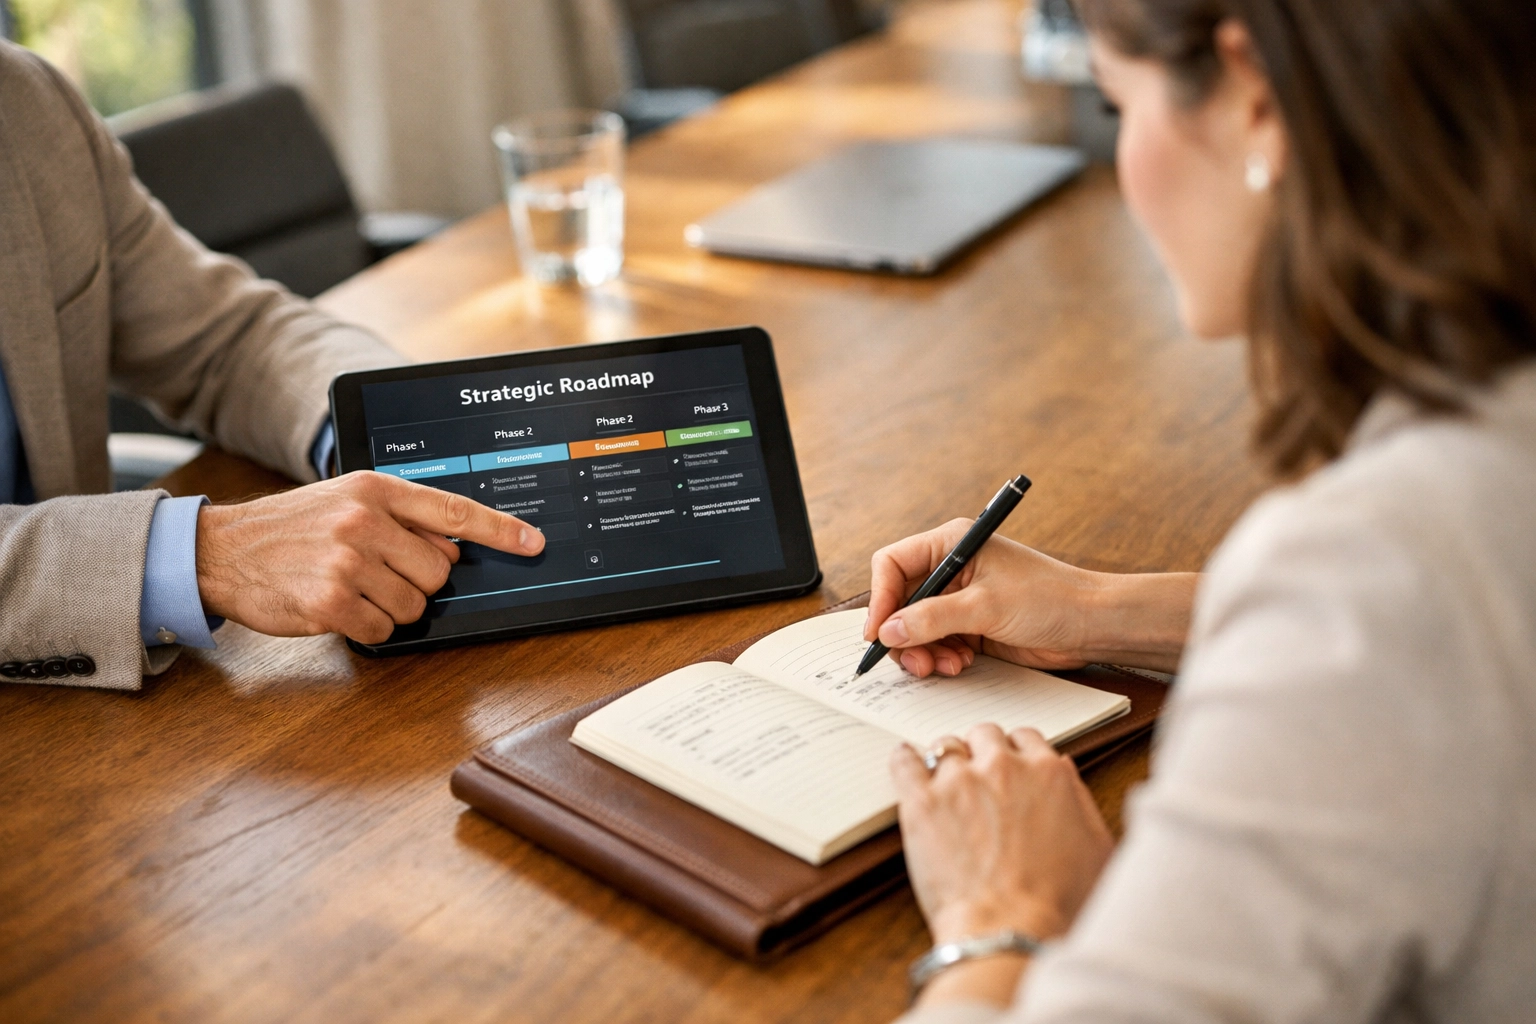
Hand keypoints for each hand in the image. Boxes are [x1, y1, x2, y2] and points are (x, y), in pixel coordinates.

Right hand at [196, 472, 544, 643]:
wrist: (221, 549)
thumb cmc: (290, 527)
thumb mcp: (346, 500)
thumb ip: (401, 517)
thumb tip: (453, 548)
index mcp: (375, 490)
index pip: (453, 511)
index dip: (500, 530)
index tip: (533, 543)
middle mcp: (364, 521)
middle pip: (439, 572)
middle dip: (418, 582)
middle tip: (376, 572)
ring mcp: (347, 562)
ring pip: (415, 606)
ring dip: (390, 607)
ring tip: (351, 586)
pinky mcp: (331, 602)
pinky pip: (382, 629)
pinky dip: (366, 627)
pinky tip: (336, 606)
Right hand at [865, 520, 1196, 675]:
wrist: (1092, 624)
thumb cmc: (1050, 599)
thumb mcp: (985, 607)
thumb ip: (933, 618)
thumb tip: (888, 631)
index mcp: (952, 544)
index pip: (893, 565)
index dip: (881, 599)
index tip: (880, 633)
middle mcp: (952, 568)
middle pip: (900, 601)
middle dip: (903, 633)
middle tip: (916, 661)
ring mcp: (960, 598)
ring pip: (916, 627)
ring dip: (923, 650)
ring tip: (946, 666)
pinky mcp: (971, 625)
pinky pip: (937, 642)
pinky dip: (941, 657)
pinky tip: (960, 665)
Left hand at [892, 724, 1112, 946]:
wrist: (1012, 932)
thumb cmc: (1060, 904)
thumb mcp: (1097, 848)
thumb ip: (1079, 800)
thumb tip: (1062, 772)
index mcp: (1049, 773)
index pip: (1026, 738)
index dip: (1015, 753)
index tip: (1007, 766)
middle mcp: (1003, 766)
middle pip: (984, 735)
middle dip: (981, 752)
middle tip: (976, 779)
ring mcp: (959, 781)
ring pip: (945, 746)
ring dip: (946, 761)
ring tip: (943, 782)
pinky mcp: (922, 802)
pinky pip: (904, 761)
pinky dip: (904, 759)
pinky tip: (905, 763)